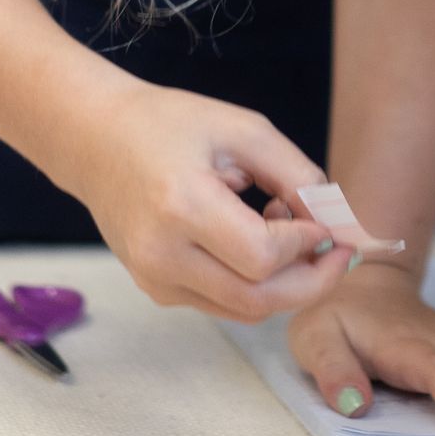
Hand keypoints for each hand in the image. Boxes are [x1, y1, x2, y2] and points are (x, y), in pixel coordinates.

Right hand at [71, 80, 354, 320]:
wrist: (95, 140)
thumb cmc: (170, 125)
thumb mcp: (244, 131)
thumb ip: (298, 175)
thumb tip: (336, 223)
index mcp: (181, 206)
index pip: (262, 256)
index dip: (307, 245)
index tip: (328, 222)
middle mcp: (162, 254)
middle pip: (257, 300)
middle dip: (312, 282)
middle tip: (339, 252)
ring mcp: (155, 279)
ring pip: (244, 309)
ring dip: (286, 283)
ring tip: (291, 231)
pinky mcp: (157, 289)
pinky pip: (224, 302)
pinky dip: (256, 282)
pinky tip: (258, 239)